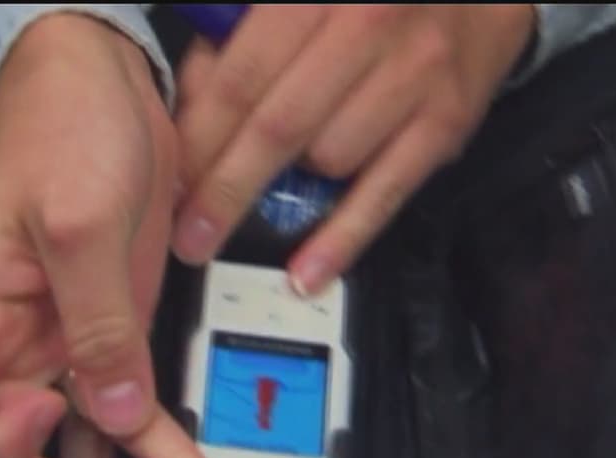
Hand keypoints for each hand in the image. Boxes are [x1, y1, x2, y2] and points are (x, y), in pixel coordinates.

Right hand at [0, 13, 234, 457]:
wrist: (102, 86)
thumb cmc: (59, 130)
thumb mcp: (75, 220)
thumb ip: (94, 320)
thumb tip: (113, 410)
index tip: (48, 414)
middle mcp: (8, 349)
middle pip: (7, 457)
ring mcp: (63, 349)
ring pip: (75, 448)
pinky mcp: (114, 340)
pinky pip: (132, 415)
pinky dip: (159, 455)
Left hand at [172, 4, 534, 292]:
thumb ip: (235, 37)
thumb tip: (189, 106)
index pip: (240, 79)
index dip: (198, 140)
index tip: (168, 182)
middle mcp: (368, 25)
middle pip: (277, 129)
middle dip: (223, 190)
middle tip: (187, 237)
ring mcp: (415, 76)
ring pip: (328, 160)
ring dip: (284, 191)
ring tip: (255, 207)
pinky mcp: (447, 120)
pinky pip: (386, 194)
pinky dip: (344, 240)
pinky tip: (306, 274)